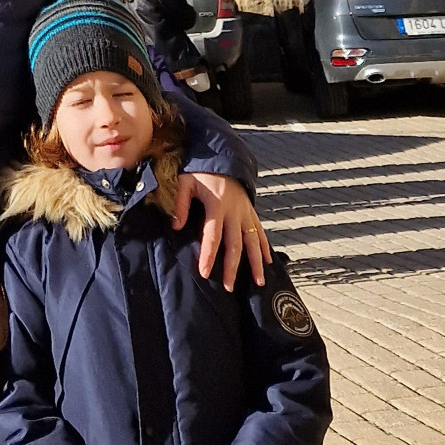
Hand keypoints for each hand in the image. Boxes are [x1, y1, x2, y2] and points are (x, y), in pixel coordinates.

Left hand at [169, 172, 270, 289]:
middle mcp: (235, 211)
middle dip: (232, 267)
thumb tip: (177, 226)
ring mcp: (246, 212)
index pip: (213, 235)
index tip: (205, 272)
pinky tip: (268, 262)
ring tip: (258, 282)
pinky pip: (260, 232)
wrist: (223, 158)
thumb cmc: (201, 172)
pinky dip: (264, 247)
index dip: (209, 254)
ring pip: (253, 241)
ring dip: (256, 263)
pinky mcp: (251, 212)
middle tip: (228, 286)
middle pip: (235, 244)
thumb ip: (180, 204)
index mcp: (217, 205)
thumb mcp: (185, 181)